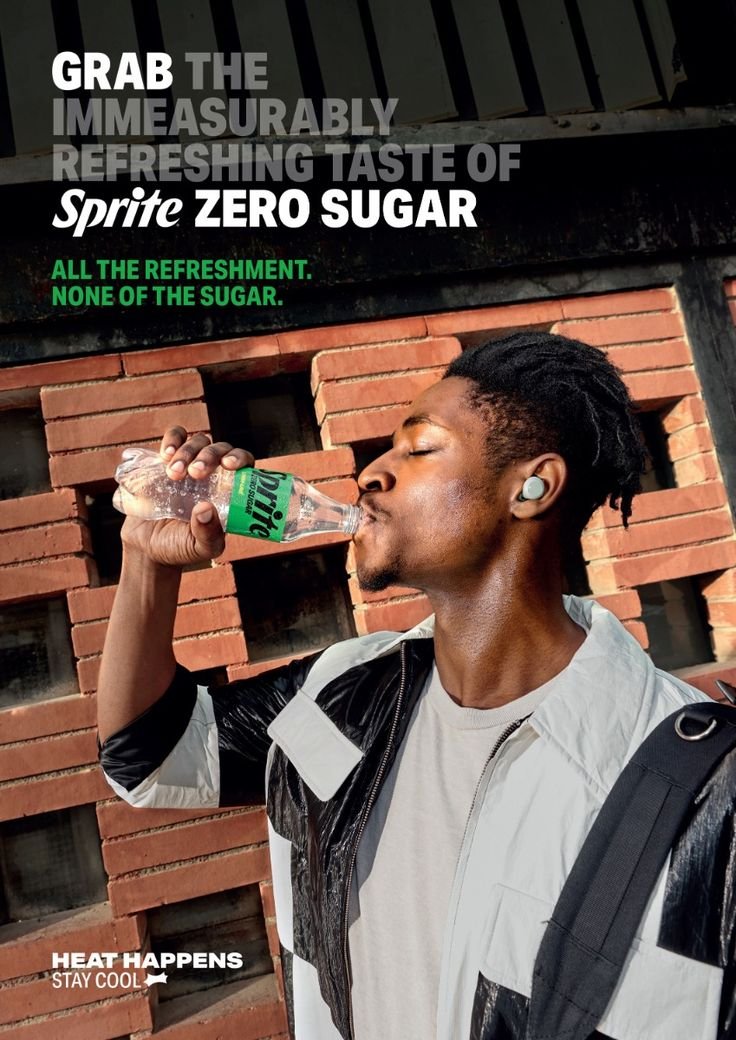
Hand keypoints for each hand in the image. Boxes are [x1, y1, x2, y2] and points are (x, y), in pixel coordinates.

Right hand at [120, 428, 254, 567]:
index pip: (243, 463)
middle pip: (220, 448)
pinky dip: (173, 439)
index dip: (240, 458)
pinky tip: (166, 454)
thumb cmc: (181, 547)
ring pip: (198, 440)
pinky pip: (175, 437)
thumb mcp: (201, 548)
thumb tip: (207, 508)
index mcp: (228, 490)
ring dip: (188, 451)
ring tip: (174, 474)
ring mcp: (190, 464)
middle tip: (195, 473)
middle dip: (209, 455)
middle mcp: (213, 473)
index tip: (229, 465)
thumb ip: (208, 534)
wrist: (147, 547)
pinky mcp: (166, 461)